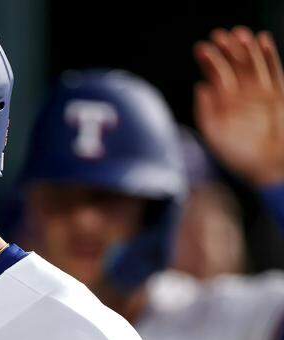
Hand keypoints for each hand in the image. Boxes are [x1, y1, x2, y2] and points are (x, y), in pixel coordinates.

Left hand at [194, 26, 283, 185]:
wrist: (269, 168)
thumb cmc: (240, 157)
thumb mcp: (216, 135)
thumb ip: (206, 112)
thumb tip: (200, 87)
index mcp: (224, 105)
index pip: (216, 77)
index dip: (209, 62)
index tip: (202, 48)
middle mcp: (241, 97)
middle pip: (234, 67)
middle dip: (226, 51)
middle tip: (219, 35)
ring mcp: (261, 94)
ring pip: (253, 65)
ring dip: (246, 49)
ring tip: (239, 34)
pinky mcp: (278, 95)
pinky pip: (274, 70)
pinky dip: (269, 55)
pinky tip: (262, 39)